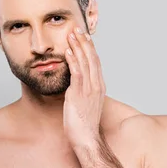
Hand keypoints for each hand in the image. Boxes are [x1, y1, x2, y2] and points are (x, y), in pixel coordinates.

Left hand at [63, 26, 106, 148]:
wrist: (87, 138)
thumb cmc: (83, 125)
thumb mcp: (84, 105)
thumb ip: (82, 93)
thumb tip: (75, 87)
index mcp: (99, 87)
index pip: (95, 63)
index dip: (89, 48)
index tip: (84, 37)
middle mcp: (97, 85)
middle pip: (92, 58)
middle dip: (84, 42)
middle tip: (77, 29)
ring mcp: (89, 89)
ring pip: (85, 62)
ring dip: (77, 46)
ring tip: (71, 34)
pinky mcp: (79, 94)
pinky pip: (77, 72)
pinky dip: (73, 60)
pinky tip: (67, 50)